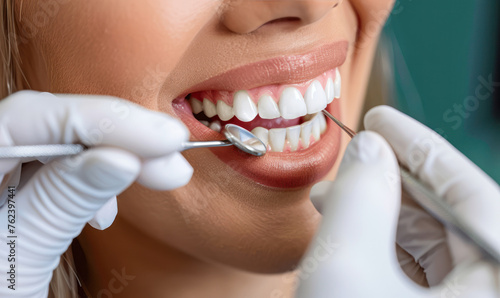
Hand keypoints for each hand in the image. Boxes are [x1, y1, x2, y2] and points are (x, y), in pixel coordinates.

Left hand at [0, 91, 192, 296]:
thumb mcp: (17, 261)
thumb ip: (60, 204)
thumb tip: (121, 157)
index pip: (31, 118)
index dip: (104, 120)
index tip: (164, 137)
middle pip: (52, 122)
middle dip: (121, 137)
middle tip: (173, 155)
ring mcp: (2, 174)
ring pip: (64, 141)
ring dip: (118, 156)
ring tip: (157, 177)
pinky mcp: (20, 194)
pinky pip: (62, 167)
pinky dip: (98, 178)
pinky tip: (108, 208)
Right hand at [297, 106, 499, 296]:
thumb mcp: (345, 271)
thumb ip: (359, 200)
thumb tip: (368, 149)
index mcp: (494, 279)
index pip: (469, 194)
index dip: (417, 146)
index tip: (379, 119)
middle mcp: (488, 289)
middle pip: (448, 216)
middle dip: (389, 181)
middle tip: (352, 158)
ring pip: (431, 243)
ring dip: (378, 212)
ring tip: (333, 197)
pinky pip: (418, 270)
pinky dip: (379, 244)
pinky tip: (346, 230)